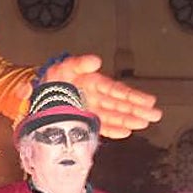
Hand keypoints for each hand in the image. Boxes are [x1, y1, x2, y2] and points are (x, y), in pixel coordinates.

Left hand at [42, 54, 161, 138]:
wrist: (38, 94)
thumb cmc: (53, 78)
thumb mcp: (64, 66)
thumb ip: (79, 63)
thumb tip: (95, 61)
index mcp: (93, 82)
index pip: (116, 90)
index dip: (132, 95)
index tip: (148, 100)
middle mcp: (96, 96)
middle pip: (120, 104)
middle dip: (137, 110)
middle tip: (155, 115)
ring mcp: (91, 110)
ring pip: (114, 116)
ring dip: (129, 120)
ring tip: (144, 124)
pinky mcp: (85, 121)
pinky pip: (101, 126)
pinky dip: (113, 130)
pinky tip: (126, 132)